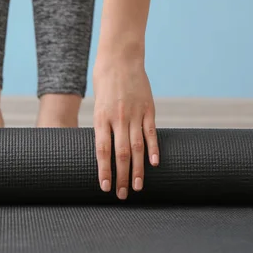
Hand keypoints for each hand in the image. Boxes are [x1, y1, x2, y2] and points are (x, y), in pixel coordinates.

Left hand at [92, 55, 158, 199]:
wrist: (120, 58)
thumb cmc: (104, 81)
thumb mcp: (98, 104)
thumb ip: (103, 125)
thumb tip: (106, 148)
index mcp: (101, 118)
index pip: (102, 150)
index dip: (104, 170)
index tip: (105, 187)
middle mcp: (118, 118)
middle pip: (120, 153)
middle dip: (121, 176)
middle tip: (121, 194)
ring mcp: (135, 114)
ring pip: (137, 147)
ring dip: (137, 169)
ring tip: (136, 187)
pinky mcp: (149, 109)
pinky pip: (151, 133)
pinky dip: (153, 149)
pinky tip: (154, 164)